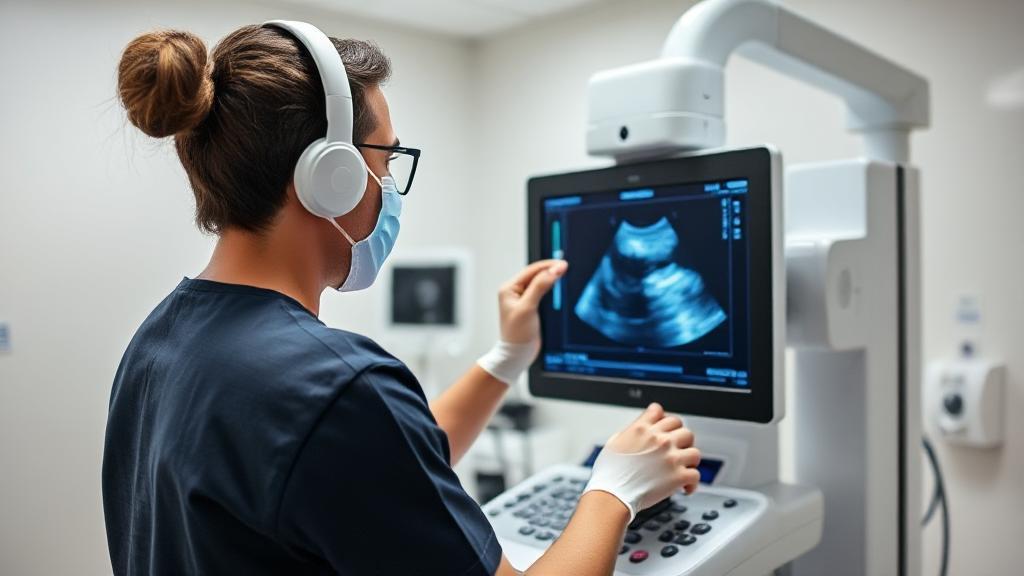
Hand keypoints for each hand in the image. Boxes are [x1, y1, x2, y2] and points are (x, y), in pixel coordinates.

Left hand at [476, 259, 566, 385]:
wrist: (517, 355)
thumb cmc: (516, 335)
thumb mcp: (528, 308)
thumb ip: (540, 287)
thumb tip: (553, 270)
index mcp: (509, 289)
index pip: (531, 271)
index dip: (548, 266)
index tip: (563, 264)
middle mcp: (515, 292)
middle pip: (535, 274)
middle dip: (551, 270)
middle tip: (567, 267)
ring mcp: (523, 299)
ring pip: (540, 282)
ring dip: (552, 278)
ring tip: (565, 273)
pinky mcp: (531, 307)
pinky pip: (543, 292)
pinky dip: (552, 288)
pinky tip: (559, 286)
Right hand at [584, 403, 701, 519]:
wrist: (612, 495)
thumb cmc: (610, 473)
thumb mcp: (614, 442)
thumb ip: (630, 432)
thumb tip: (638, 431)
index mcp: (642, 429)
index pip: (660, 412)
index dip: (664, 420)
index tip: (666, 429)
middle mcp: (659, 440)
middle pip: (684, 430)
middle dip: (682, 441)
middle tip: (678, 451)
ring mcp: (670, 457)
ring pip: (694, 452)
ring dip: (689, 462)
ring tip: (683, 469)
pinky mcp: (678, 476)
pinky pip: (695, 475)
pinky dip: (692, 483)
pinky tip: (685, 487)